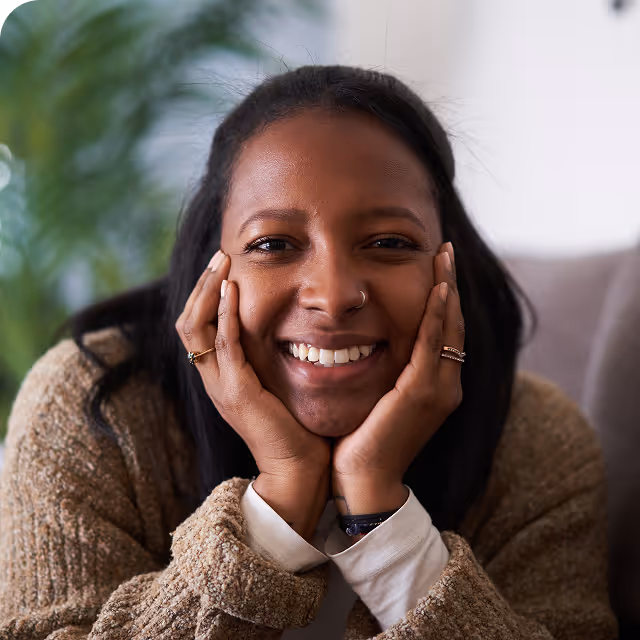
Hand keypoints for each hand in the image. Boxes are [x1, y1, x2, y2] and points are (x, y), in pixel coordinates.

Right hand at [175, 251, 330, 538]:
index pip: (198, 329)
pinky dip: (224, 316)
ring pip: (196, 330)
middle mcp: (214, 380)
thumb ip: (269, 360)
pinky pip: (224, 346)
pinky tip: (232, 290)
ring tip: (221, 262)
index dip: (205, 296)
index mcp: (221, 377)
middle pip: (188, 324)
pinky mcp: (238, 393)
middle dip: (201, 286)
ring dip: (207, 292)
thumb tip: (287, 328)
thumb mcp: (276, 385)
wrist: (299, 470)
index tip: (224, 268)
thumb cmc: (295, 428)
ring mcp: (222, 387)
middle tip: (219, 256)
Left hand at [332, 242, 464, 515]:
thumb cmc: (365, 442)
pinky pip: (432, 345)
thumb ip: (389, 373)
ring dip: (447, 290)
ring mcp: (439, 390)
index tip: (439, 268)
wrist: (363, 481)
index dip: (445, 298)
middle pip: (454, 324)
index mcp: (437, 386)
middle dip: (450, 285)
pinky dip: (437, 316)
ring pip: (449, 329)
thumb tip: (371, 344)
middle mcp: (447, 386)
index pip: (446, 332)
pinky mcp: (422, 394)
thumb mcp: (381, 399)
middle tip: (446, 251)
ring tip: (444, 257)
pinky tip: (437, 289)